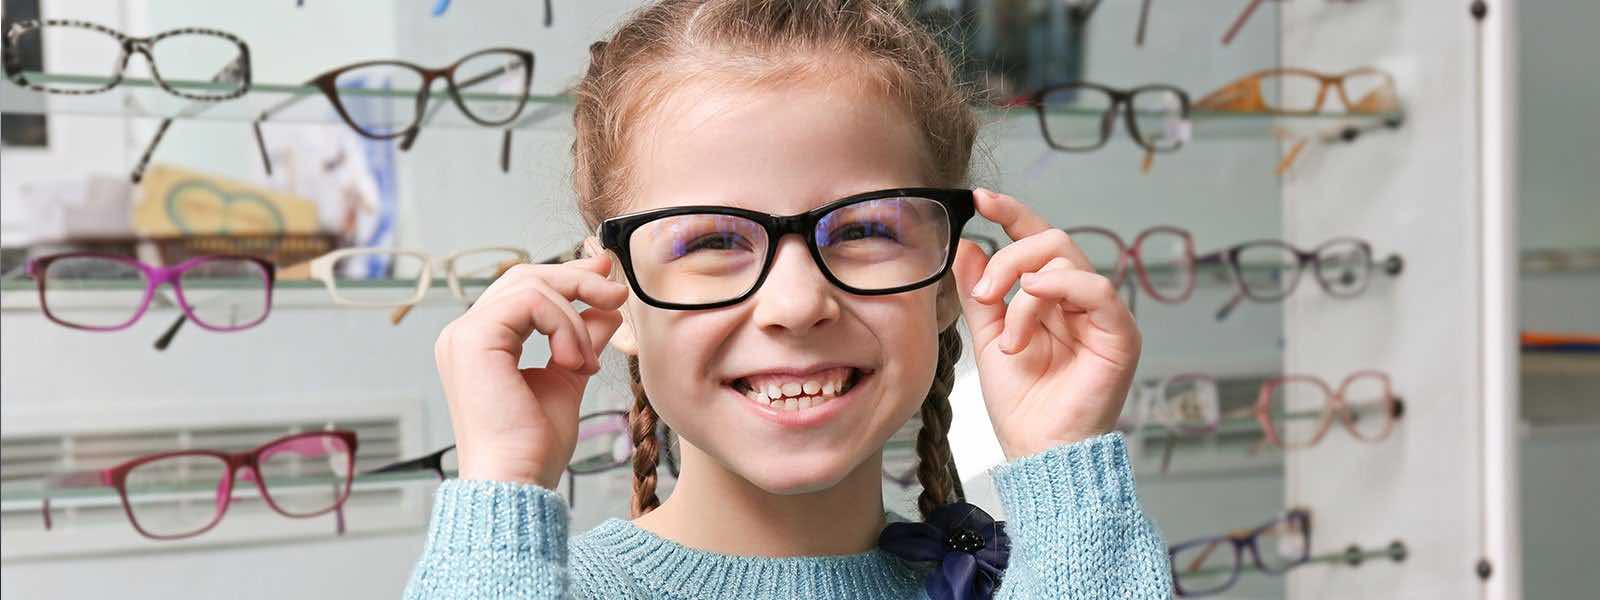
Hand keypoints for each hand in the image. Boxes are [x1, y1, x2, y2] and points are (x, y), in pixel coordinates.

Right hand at [433, 255, 627, 487]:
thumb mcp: (568, 378)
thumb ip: (582, 339)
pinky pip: (530, 302)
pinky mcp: (473, 338)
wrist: (518, 480)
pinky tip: (574, 362)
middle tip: (616, 293)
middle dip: (577, 280)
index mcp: (482, 343)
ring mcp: (464, 334)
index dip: (568, 277)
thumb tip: (606, 307)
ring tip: (585, 363)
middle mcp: (465, 333)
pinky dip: (564, 326)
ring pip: (531, 286)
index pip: (523, 290)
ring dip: (575, 318)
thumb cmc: (535, 445)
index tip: (608, 277)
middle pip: (524, 277)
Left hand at [952, 189, 1140, 459]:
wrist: (1038, 450)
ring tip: (1007, 338)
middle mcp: (1079, 300)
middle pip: (1051, 240)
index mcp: (1050, 298)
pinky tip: (1028, 315)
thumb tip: (968, 245)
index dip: (1011, 214)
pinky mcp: (1120, 333)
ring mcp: (1101, 314)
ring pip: (1066, 260)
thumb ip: (981, 293)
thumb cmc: (1021, 405)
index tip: (980, 199)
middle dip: (1008, 259)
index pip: (1036, 241)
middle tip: (983, 296)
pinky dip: (1057, 291)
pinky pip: (1096, 288)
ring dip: (1023, 290)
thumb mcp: (986, 338)